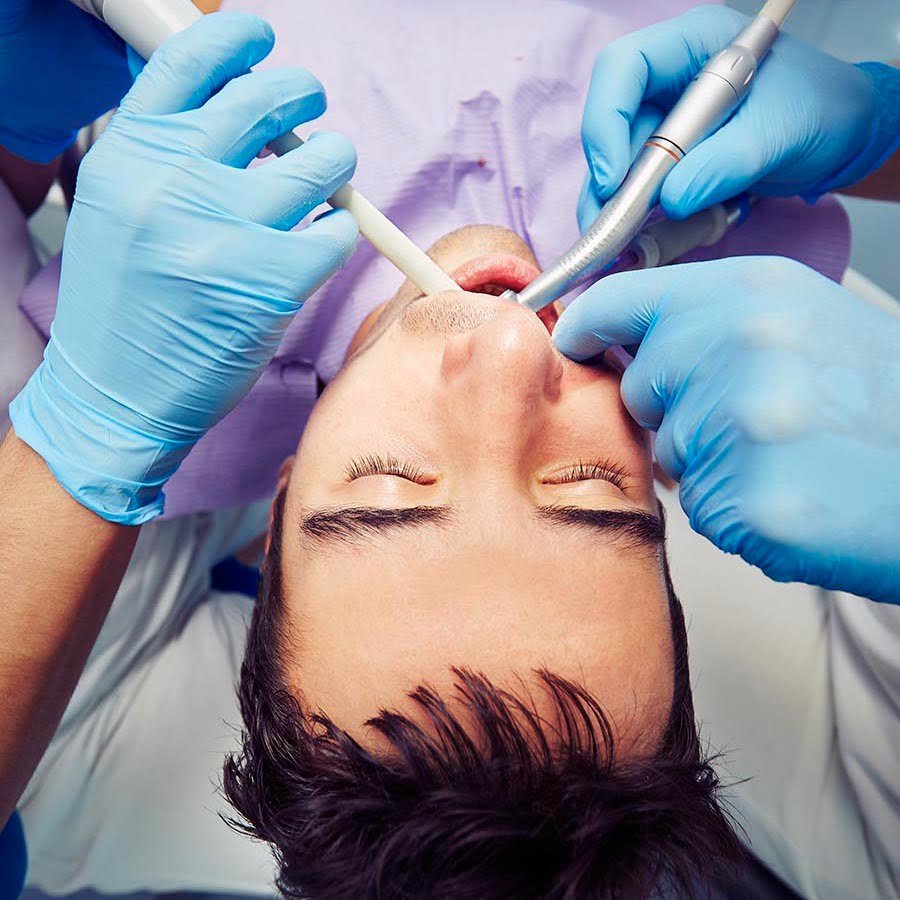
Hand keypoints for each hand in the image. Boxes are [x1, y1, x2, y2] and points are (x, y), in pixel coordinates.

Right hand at [10, 12, 357, 523]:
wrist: (117, 395)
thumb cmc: (124, 306)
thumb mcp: (119, 207)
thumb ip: (166, 152)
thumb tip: (231, 104)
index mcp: (129, 153)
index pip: (190, 60)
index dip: (236, 37)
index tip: (263, 38)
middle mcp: (174, 180)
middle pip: (266, 99)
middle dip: (302, 96)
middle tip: (311, 111)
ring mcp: (225, 230)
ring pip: (320, 161)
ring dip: (335, 161)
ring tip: (326, 181)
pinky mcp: (272, 280)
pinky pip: (337, 230)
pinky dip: (340, 232)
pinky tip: (321, 242)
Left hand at [553, 256, 899, 603]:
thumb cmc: (883, 403)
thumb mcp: (804, 322)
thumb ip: (713, 321)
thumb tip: (628, 338)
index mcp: (751, 290)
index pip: (625, 299)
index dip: (590, 325)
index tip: (574, 342)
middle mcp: (737, 345)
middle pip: (639, 387)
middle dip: (677, 411)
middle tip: (761, 421)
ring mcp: (740, 423)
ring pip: (669, 453)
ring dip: (712, 464)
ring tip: (792, 457)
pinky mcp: (746, 500)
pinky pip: (702, 508)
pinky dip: (738, 510)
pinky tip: (799, 496)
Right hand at [579, 5, 899, 224]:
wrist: (843, 136)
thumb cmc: (822, 110)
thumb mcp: (780, 132)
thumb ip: (726, 163)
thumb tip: (671, 201)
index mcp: (694, 45)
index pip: (624, 69)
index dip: (606, 120)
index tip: (612, 177)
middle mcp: (671, 80)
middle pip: (612, 123)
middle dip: (604, 178)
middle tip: (603, 225)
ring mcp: (668, 121)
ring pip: (620, 162)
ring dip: (614, 204)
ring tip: (614, 243)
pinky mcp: (672, 160)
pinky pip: (640, 187)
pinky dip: (636, 216)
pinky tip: (637, 240)